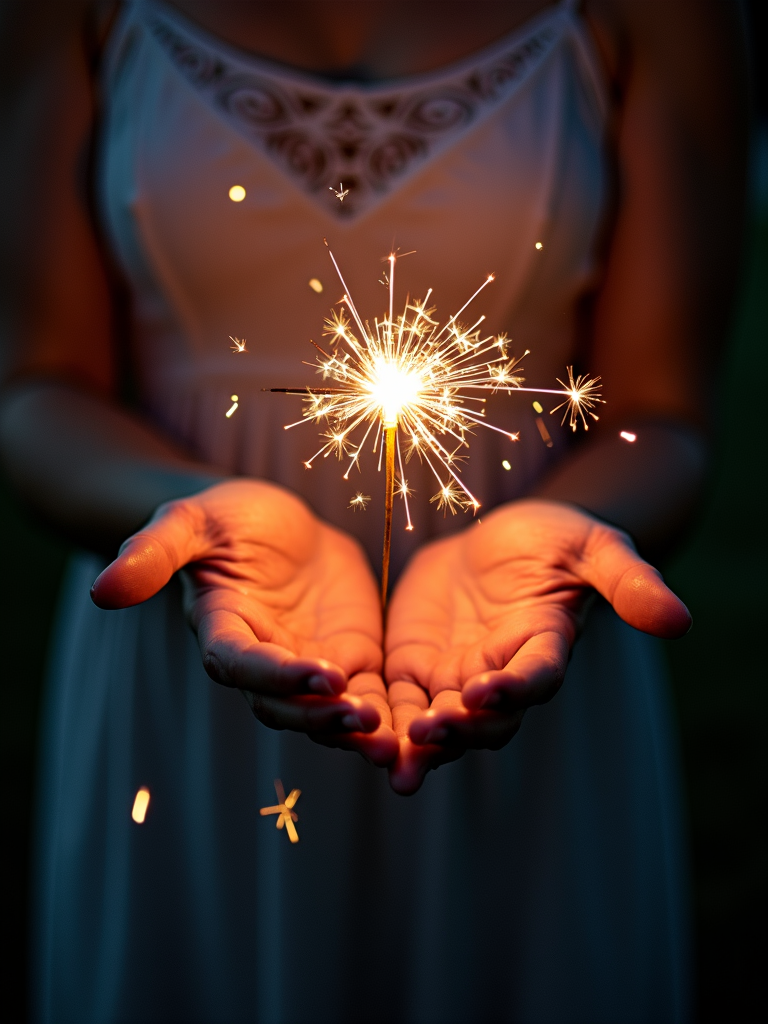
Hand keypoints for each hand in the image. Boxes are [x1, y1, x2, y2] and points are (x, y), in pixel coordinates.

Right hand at [91, 480, 397, 764]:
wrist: (275, 522)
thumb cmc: (224, 518)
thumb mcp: (188, 523)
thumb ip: (152, 554)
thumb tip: (99, 590)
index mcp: (224, 634)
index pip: (244, 665)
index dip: (279, 674)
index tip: (320, 674)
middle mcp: (265, 663)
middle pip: (290, 705)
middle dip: (325, 718)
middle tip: (366, 724)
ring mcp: (309, 666)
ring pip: (331, 713)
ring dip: (361, 733)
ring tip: (399, 743)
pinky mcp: (350, 660)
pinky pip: (369, 695)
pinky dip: (391, 715)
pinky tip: (421, 725)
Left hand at [384, 499, 690, 792]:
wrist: (499, 536)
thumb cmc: (555, 538)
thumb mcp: (593, 548)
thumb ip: (628, 582)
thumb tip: (681, 621)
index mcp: (544, 647)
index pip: (535, 677)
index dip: (514, 688)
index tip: (486, 690)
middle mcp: (501, 674)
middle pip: (482, 718)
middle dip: (457, 729)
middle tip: (428, 733)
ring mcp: (455, 675)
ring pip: (435, 722)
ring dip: (414, 742)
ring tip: (390, 758)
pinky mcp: (415, 667)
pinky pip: (395, 701)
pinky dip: (379, 719)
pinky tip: (352, 730)